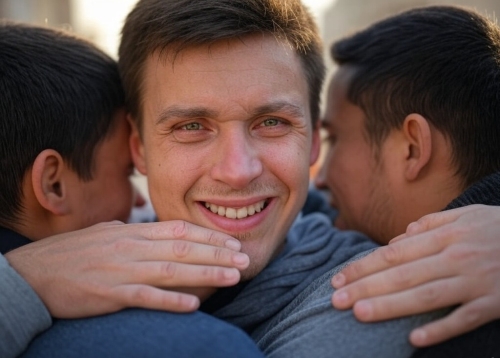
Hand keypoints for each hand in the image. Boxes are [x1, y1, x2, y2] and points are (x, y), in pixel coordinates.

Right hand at [5, 220, 247, 317]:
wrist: (34, 273)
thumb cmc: (71, 253)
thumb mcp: (106, 232)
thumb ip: (133, 231)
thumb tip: (153, 228)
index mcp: (132, 232)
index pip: (179, 230)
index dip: (209, 236)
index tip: (232, 242)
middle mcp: (131, 247)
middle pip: (183, 249)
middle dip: (217, 253)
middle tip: (245, 259)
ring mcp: (121, 270)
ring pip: (171, 270)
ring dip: (206, 274)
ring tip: (233, 277)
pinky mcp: (109, 294)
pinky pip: (145, 297)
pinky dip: (170, 301)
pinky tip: (194, 305)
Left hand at [330, 205, 499, 346]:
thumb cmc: (499, 228)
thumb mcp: (467, 215)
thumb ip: (431, 223)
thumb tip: (399, 237)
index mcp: (446, 235)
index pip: (394, 253)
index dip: (364, 266)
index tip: (339, 277)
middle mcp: (456, 256)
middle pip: (403, 274)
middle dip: (366, 287)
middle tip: (335, 299)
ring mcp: (476, 280)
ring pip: (426, 295)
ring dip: (391, 306)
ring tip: (360, 314)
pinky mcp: (496, 303)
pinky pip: (465, 319)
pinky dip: (441, 328)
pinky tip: (415, 340)